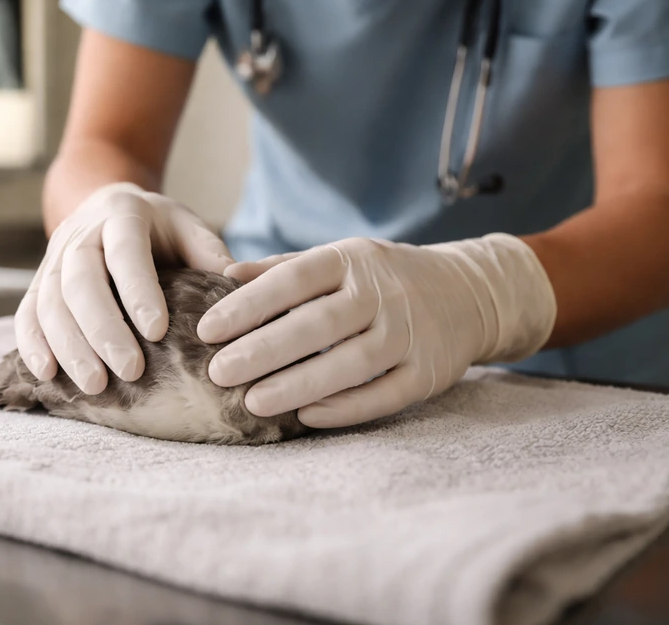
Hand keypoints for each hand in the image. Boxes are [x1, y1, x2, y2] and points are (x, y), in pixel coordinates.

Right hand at [16, 182, 233, 394]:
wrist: (104, 204)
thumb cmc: (156, 226)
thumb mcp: (186, 225)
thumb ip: (208, 251)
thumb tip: (238, 286)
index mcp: (121, 215)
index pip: (125, 251)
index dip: (138, 290)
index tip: (157, 331)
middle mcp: (80, 235)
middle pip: (80, 281)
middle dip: (103, 329)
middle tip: (130, 371)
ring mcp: (52, 259)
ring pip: (49, 302)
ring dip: (69, 346)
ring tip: (95, 386)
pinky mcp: (37, 283)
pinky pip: (28, 313)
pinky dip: (33, 345)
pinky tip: (48, 375)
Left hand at [198, 234, 556, 427]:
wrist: (469, 292)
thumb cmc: (383, 277)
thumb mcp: (339, 259)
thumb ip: (283, 268)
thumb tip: (225, 275)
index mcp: (352, 260)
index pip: (294, 279)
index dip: (249, 304)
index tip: (207, 329)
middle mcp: (382, 293)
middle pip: (318, 324)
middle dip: (264, 350)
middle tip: (218, 373)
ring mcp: (410, 334)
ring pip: (350, 364)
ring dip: (298, 385)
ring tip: (252, 403)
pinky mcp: (429, 372)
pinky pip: (384, 394)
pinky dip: (345, 408)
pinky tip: (306, 417)